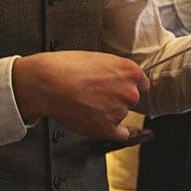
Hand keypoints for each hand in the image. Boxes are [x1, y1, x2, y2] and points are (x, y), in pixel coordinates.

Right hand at [12, 50, 148, 140]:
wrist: (48, 82)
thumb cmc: (66, 67)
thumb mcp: (96, 57)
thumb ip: (114, 69)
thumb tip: (117, 78)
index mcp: (129, 70)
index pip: (142, 83)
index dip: (127, 85)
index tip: (119, 87)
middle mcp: (129, 91)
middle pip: (132, 99)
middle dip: (117, 97)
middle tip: (97, 93)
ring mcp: (120, 111)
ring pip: (121, 115)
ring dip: (109, 112)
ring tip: (87, 103)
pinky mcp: (107, 128)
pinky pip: (120, 134)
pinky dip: (111, 129)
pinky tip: (99, 122)